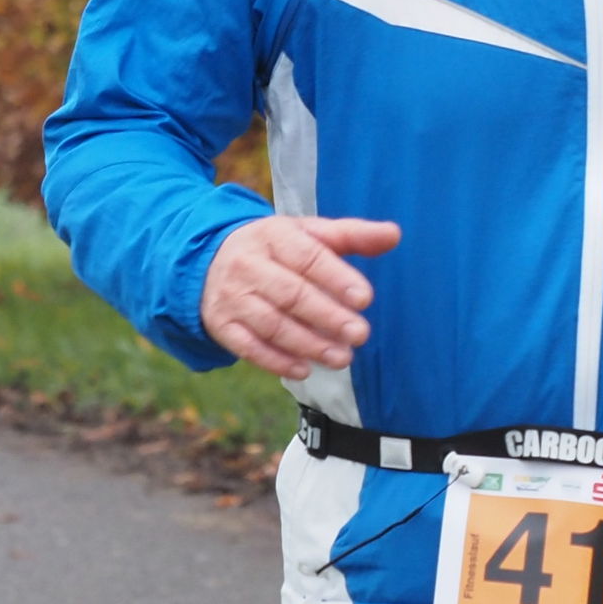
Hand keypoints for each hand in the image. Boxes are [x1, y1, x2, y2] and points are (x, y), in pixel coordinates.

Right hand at [202, 215, 396, 377]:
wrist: (208, 262)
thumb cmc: (276, 249)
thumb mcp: (308, 233)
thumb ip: (351, 235)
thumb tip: (394, 234)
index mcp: (273, 235)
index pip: (307, 257)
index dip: (337, 277)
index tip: (365, 298)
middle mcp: (248, 264)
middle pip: (290, 293)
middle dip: (327, 316)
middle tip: (361, 334)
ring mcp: (232, 297)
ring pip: (271, 324)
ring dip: (308, 344)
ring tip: (342, 358)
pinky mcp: (222, 325)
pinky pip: (247, 347)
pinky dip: (276, 361)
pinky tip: (304, 370)